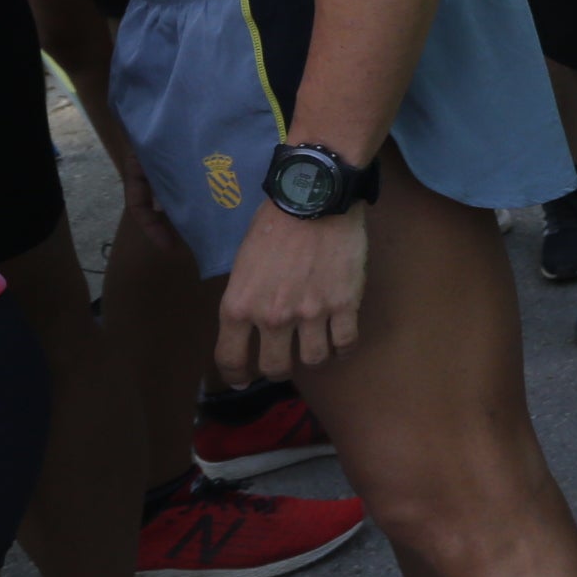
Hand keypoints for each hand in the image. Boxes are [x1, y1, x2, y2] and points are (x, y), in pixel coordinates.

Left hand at [217, 205, 370, 383]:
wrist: (313, 197)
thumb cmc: (273, 224)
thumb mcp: (243, 265)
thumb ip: (246, 300)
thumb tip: (252, 325)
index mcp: (240, 306)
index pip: (231, 359)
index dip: (236, 375)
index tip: (244, 379)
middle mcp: (273, 317)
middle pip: (275, 368)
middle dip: (277, 369)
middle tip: (283, 361)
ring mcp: (311, 313)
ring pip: (314, 360)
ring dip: (313, 357)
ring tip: (315, 346)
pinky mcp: (344, 305)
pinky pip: (345, 344)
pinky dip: (342, 348)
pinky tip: (340, 342)